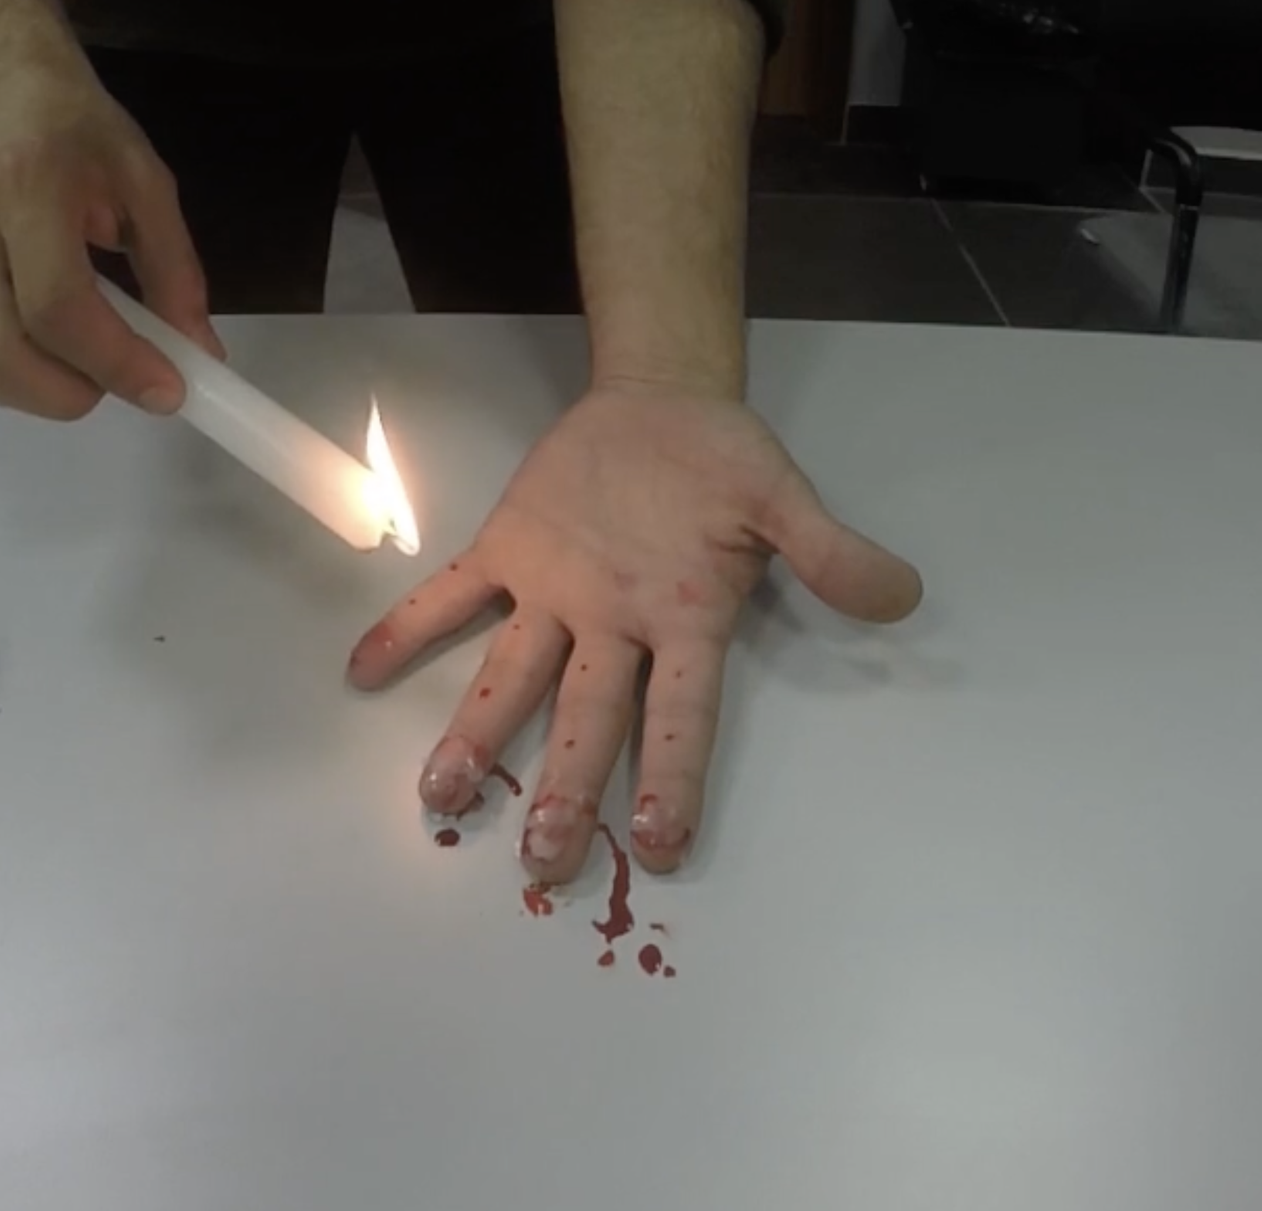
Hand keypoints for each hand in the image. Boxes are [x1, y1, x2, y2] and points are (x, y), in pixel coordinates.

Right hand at [0, 37, 220, 418]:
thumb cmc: (83, 136)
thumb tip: (199, 357)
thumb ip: (175, 273)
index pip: (56, 304)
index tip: (168, 389)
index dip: (112, 360)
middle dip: (72, 393)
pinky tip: (51, 333)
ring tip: (95, 354)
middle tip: (128, 382)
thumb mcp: (149, 186)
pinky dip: (23, 369)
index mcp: (25, 188)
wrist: (6, 97)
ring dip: (49, 388)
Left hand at [348, 380, 922, 880]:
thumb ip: (829, 551)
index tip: (661, 845)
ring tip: (437, 794)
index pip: (680, 714)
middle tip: (540, 862)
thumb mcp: (783, 496)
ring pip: (511, 676)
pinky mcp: (508, 550)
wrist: (663, 400)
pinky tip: (361, 670)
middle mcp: (613, 625)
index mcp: (683, 621)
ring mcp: (555, 594)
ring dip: (474, 733)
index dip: (672, 776)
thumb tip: (900, 594)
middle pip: (587, 720)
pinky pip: (451, 595)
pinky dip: (407, 629)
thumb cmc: (724, 462)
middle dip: (563, 788)